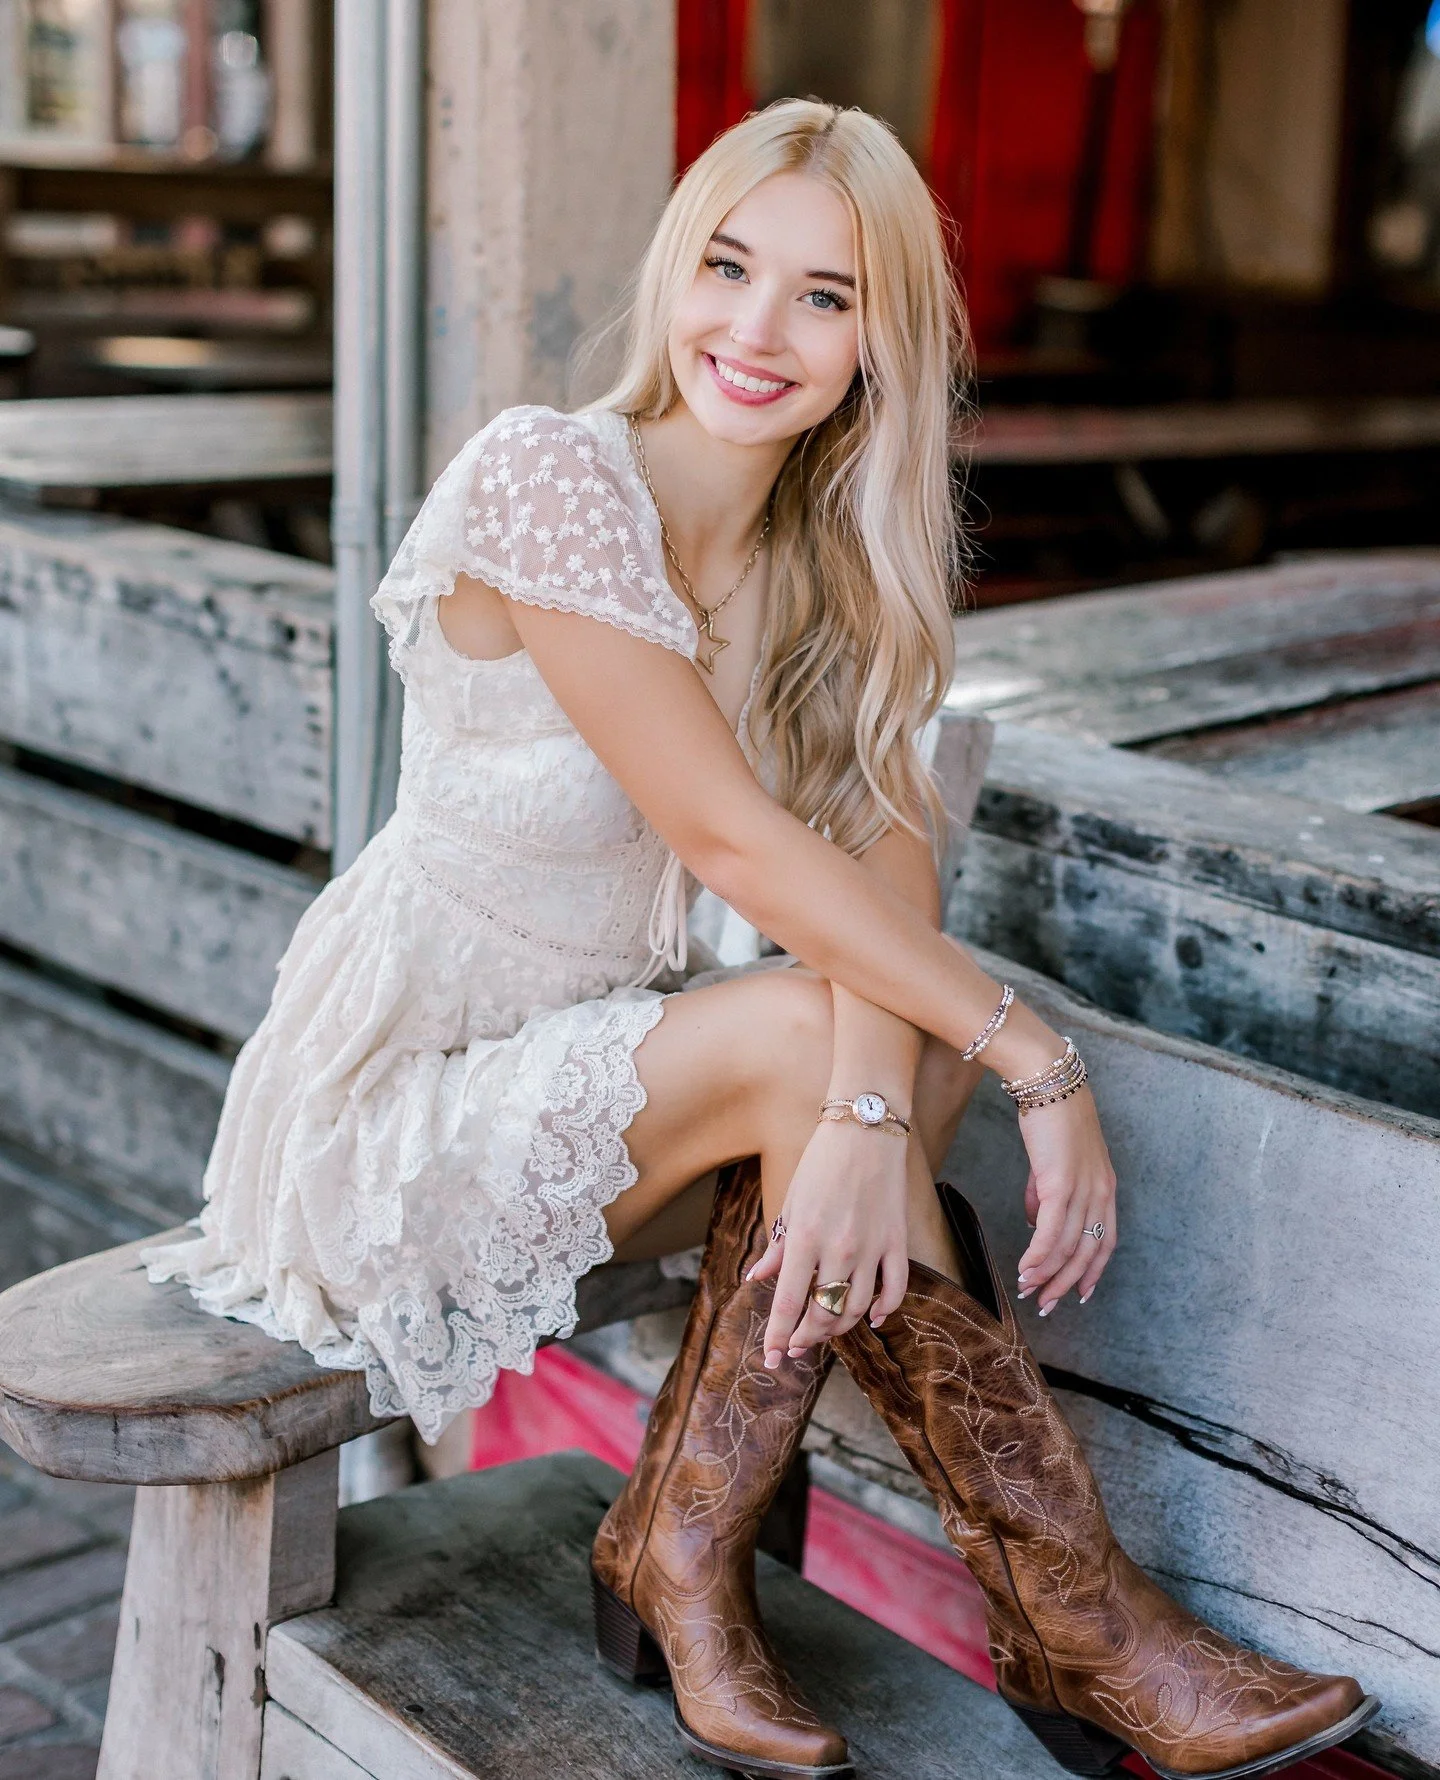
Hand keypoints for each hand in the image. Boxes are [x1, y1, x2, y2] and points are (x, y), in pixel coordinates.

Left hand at [748, 1118, 910, 1367]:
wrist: (865, 1130)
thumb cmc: (821, 1164)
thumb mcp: (790, 1203)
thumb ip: (777, 1247)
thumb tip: (757, 1279)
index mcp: (804, 1238)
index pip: (789, 1303)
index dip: (779, 1336)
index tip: (773, 1357)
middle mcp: (839, 1249)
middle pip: (823, 1314)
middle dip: (806, 1338)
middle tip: (796, 1346)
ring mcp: (872, 1248)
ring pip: (857, 1309)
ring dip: (839, 1328)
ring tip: (825, 1331)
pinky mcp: (897, 1241)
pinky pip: (895, 1289)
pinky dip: (886, 1310)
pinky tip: (874, 1318)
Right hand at [1014, 1086, 1116, 1314]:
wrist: (1047, 1080)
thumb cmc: (1049, 1115)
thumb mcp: (1054, 1160)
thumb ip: (1047, 1194)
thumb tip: (1037, 1223)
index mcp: (1105, 1187)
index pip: (1105, 1240)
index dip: (1093, 1271)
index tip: (1079, 1294)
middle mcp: (1100, 1192)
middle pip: (1088, 1252)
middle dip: (1066, 1283)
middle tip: (1045, 1304)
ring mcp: (1083, 1188)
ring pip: (1069, 1247)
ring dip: (1047, 1274)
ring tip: (1027, 1290)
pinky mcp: (1060, 1183)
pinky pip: (1051, 1231)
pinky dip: (1038, 1255)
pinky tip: (1025, 1269)